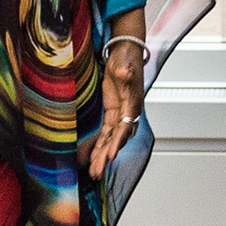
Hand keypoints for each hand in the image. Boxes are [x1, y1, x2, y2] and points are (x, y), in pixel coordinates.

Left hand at [83, 43, 145, 178]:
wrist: (125, 53)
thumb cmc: (126, 58)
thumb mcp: (125, 63)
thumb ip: (125, 72)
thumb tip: (125, 72)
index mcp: (133, 104)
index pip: (125, 127)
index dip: (119, 141)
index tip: (111, 154)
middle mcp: (128, 113)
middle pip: (117, 139)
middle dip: (107, 156)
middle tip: (97, 171)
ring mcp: (120, 114)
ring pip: (111, 140)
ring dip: (102, 155)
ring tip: (93, 172)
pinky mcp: (112, 113)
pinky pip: (106, 134)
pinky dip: (100, 146)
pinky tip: (93, 158)